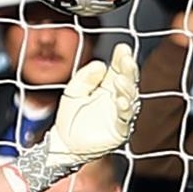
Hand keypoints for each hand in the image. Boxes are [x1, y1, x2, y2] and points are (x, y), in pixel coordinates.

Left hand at [35, 42, 141, 165]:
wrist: (63, 143)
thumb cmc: (70, 116)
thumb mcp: (73, 91)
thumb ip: (84, 77)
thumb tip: (101, 64)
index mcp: (107, 86)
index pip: (119, 68)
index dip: (122, 58)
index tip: (122, 48)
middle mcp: (117, 97)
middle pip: (128, 81)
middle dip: (129, 70)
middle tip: (126, 59)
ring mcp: (119, 114)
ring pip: (130, 98)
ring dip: (127, 88)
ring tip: (121, 80)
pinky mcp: (119, 130)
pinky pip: (125, 119)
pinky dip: (124, 110)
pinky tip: (120, 101)